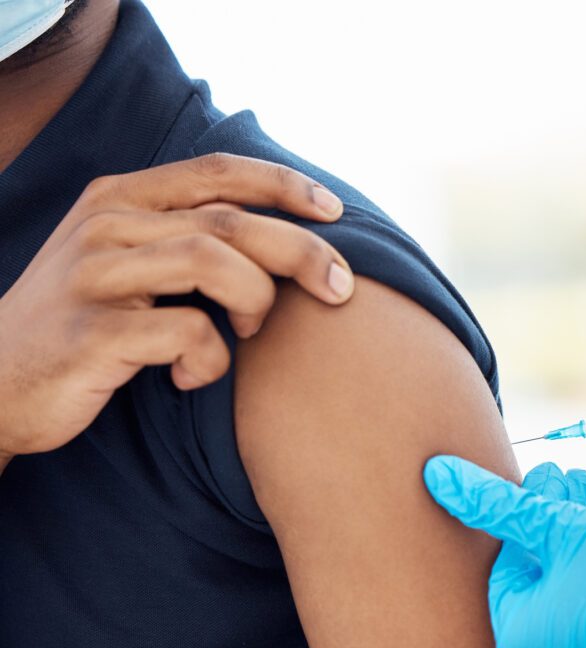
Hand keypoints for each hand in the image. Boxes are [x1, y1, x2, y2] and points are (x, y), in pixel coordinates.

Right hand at [0, 153, 354, 460]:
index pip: (215, 171)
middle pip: (229, 220)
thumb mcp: (129, 264)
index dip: (283, 184)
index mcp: (120, 198)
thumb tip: (282, 240)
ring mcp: (95, 276)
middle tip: (341, 287)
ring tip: (250, 334)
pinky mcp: (93, 332)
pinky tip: (195, 379)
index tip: (336, 212)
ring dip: (256, 302)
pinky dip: (211, 359)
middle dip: (301, 251)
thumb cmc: (85, 326)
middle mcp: (106, 225)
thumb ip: (186, 239)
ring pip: (213, 262)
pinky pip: (187, 333)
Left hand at [425, 456, 585, 647]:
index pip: (507, 566)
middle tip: (575, 485)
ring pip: (568, 604)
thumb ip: (499, 504)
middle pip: (538, 583)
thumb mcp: (564, 528)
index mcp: (515, 639)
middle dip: (555, 529)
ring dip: (580, 556)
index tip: (552, 485)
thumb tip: (438, 476)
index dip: (530, 518)